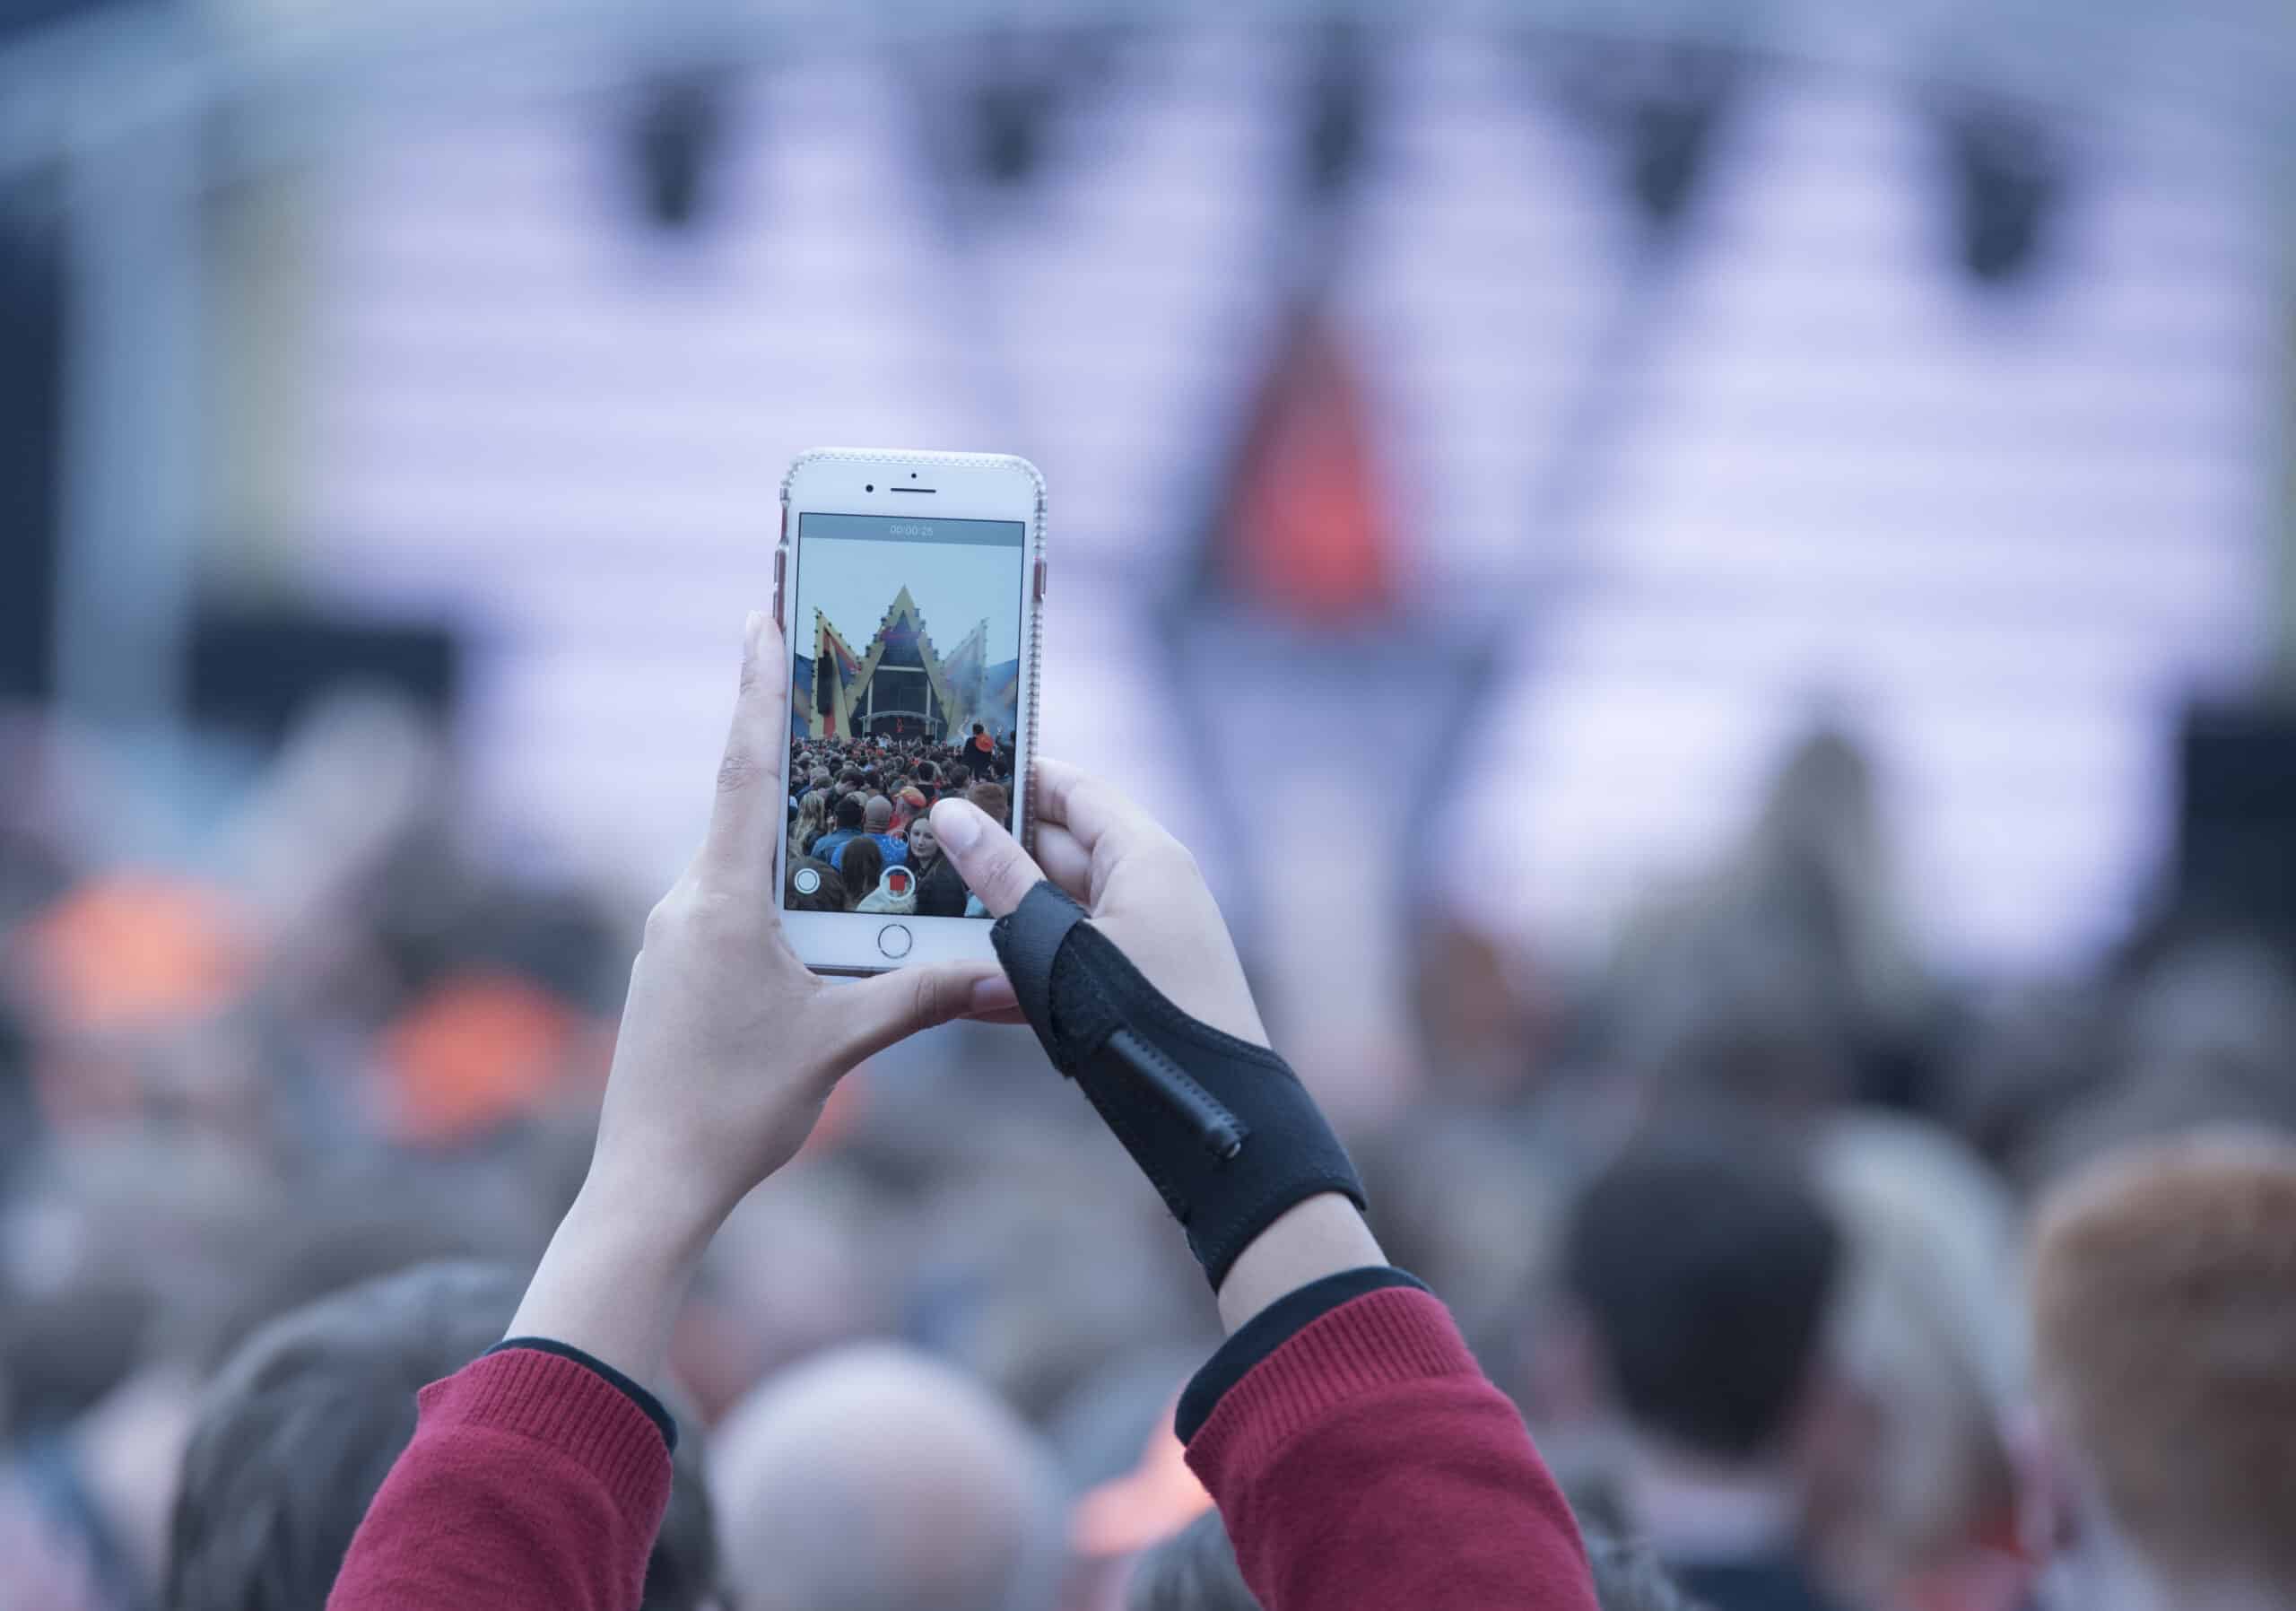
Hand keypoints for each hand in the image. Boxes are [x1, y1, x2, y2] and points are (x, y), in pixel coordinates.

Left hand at [508, 612, 1013, 1385]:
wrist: (648, 1185)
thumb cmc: (734, 1112)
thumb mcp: (840, 1044)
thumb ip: (918, 992)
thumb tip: (998, 967)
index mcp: (722, 902)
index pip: (745, 771)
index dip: (758, 690)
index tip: (760, 616)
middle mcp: (687, 903)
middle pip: (748, 806)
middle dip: (792, 750)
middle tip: (826, 681)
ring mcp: (673, 936)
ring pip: (742, 862)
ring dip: (791, 833)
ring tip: (846, 803)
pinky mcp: (673, 969)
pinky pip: (730, 904)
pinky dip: (775, 888)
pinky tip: (814, 909)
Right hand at [930, 762, 1382, 1331]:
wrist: (1210, 1122)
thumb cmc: (1141, 1019)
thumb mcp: (1059, 944)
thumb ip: (1002, 877)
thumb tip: (954, 813)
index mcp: (1144, 855)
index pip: (1074, 789)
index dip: (1017, 775)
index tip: (951, 769)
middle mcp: (1146, 888)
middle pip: (1059, 847)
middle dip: (993, 847)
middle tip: (918, 840)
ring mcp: (1138, 940)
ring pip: (1053, 909)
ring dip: (995, 913)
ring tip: (920, 907)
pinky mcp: (1126, 988)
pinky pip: (1064, 959)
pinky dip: (1020, 965)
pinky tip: (965, 983)